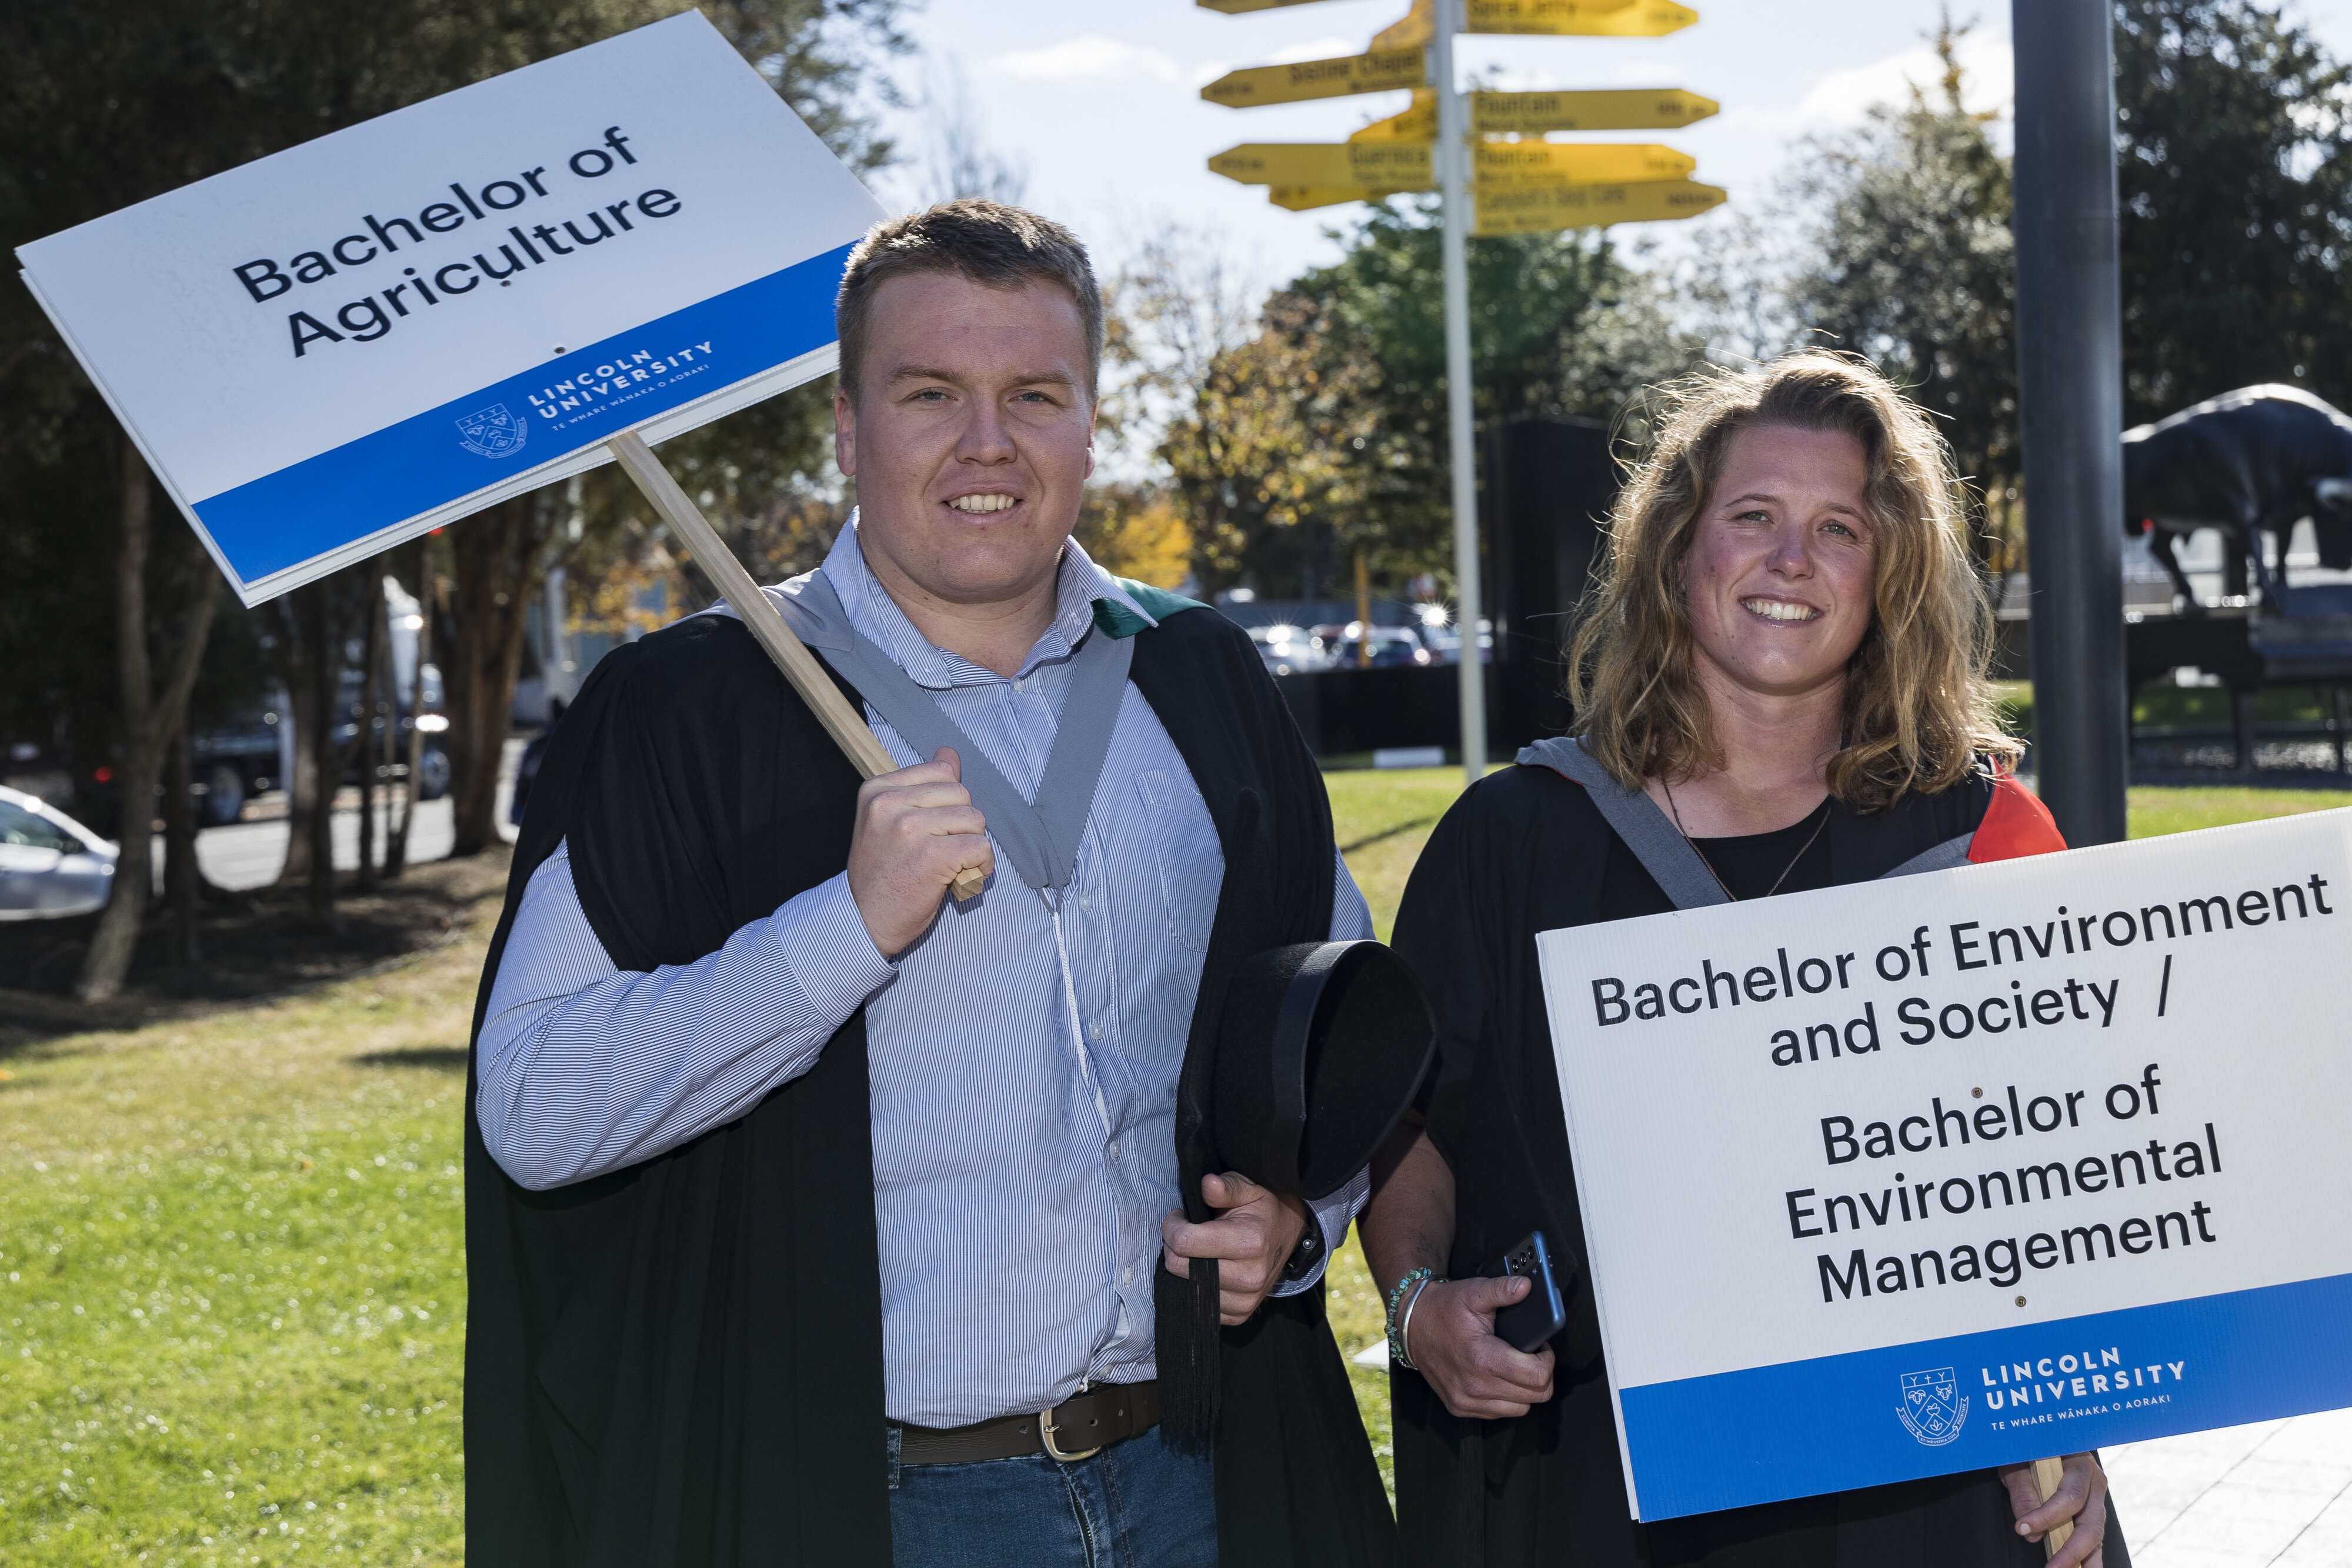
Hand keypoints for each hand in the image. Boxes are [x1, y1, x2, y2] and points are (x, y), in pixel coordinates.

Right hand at [846, 747, 992, 957]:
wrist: (863, 920)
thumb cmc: (882, 873)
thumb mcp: (891, 820)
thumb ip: (922, 786)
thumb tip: (949, 753)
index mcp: (877, 789)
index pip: (941, 771)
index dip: (949, 802)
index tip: (934, 829)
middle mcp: (889, 804)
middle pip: (961, 794)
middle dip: (963, 824)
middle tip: (943, 851)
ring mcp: (909, 828)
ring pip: (974, 819)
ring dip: (972, 846)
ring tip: (951, 865)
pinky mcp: (930, 855)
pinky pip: (980, 847)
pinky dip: (981, 866)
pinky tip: (962, 878)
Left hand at [1161, 1172, 1309, 1324]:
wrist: (1288, 1236)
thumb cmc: (1263, 1209)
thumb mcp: (1248, 1188)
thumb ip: (1227, 1186)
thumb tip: (1208, 1184)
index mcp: (1250, 1243)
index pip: (1185, 1241)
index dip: (1172, 1225)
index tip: (1179, 1216)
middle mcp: (1249, 1278)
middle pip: (1178, 1267)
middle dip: (1173, 1245)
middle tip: (1186, 1231)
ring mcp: (1245, 1301)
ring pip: (1185, 1288)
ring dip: (1184, 1267)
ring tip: (1198, 1249)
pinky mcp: (1239, 1315)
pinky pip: (1198, 1305)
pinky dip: (1195, 1286)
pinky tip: (1206, 1268)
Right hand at [1405, 1275, 1555, 1419]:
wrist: (1412, 1325)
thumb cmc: (1444, 1308)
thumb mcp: (1474, 1292)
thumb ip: (1502, 1290)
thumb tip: (1526, 1286)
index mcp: (1482, 1358)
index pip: (1537, 1377)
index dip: (1547, 1361)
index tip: (1541, 1348)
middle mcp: (1474, 1386)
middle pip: (1535, 1396)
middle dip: (1540, 1375)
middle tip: (1531, 1356)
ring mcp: (1466, 1401)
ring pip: (1521, 1409)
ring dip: (1524, 1390)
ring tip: (1515, 1366)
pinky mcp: (1459, 1408)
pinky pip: (1499, 1413)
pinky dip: (1506, 1398)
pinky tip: (1499, 1377)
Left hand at [1999, 1452, 2108, 1567]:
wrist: (2043, 1436)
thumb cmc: (2028, 1446)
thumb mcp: (2018, 1461)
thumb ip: (2023, 1492)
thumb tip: (2030, 1532)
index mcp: (2081, 1464)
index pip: (2070, 1496)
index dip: (2047, 1516)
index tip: (2022, 1528)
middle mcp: (2096, 1482)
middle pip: (2090, 1523)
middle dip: (2072, 1550)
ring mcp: (2097, 1498)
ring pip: (2097, 1535)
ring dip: (2086, 1560)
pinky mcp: (2092, 1511)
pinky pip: (2093, 1537)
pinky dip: (2088, 1557)